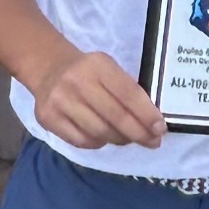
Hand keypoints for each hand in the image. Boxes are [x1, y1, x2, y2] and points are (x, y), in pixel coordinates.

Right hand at [30, 50, 165, 149]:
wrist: (49, 69)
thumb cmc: (89, 71)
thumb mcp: (109, 68)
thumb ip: (128, 90)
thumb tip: (152, 122)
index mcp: (98, 65)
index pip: (129, 94)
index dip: (147, 114)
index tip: (161, 129)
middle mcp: (77, 82)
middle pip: (115, 117)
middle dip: (138, 133)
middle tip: (153, 142)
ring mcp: (60, 102)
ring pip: (99, 132)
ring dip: (120, 139)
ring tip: (129, 138)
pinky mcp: (47, 119)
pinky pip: (81, 141)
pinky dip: (98, 143)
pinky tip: (105, 137)